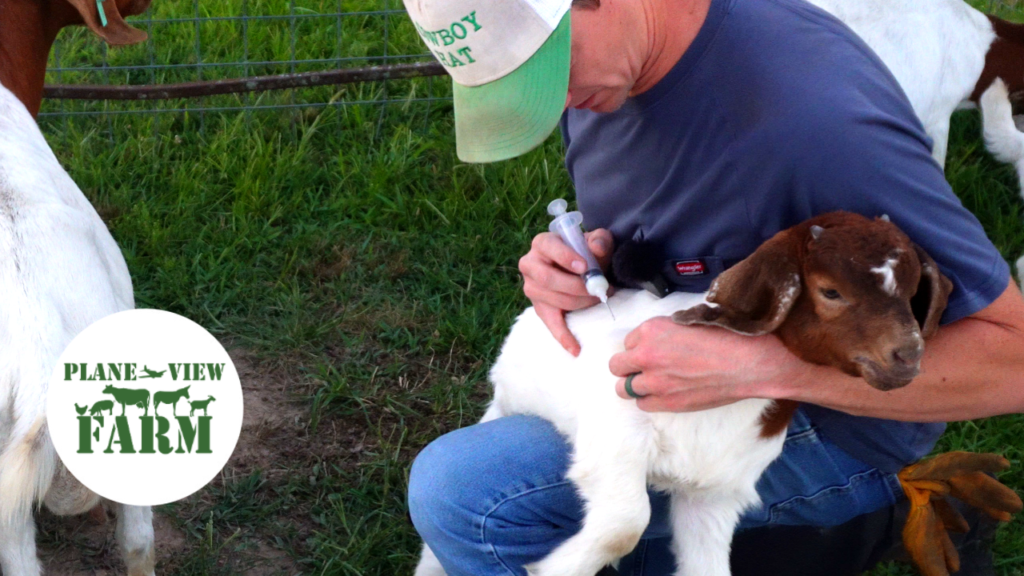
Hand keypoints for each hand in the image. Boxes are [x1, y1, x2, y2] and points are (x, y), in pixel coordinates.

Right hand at [519, 228, 613, 355]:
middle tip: (599, 289)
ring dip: (579, 303)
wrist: (581, 265)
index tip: (585, 267)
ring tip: (598, 300)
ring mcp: (531, 288)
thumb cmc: (587, 251)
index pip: (548, 247)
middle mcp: (530, 264)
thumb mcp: (596, 240)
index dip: (565, 257)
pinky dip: (563, 337)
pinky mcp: (539, 308)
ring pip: (552, 300)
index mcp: (542, 243)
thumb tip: (597, 250)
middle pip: (547, 279)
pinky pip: (550, 324)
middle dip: (576, 287)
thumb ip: (599, 241)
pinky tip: (575, 349)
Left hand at [609, 317, 807, 411]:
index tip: (653, 348)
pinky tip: (662, 394)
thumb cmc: (726, 336)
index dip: (640, 345)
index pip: (628, 341)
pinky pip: (642, 404)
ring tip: (650, 382)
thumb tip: (660, 337)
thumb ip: (668, 329)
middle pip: (616, 365)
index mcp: (651, 330)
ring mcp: (655, 382)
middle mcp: (646, 356)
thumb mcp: (691, 318)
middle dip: (627, 365)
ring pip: (623, 388)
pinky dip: (648, 400)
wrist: (748, 362)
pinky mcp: (666, 403)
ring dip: (634, 384)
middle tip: (643, 366)